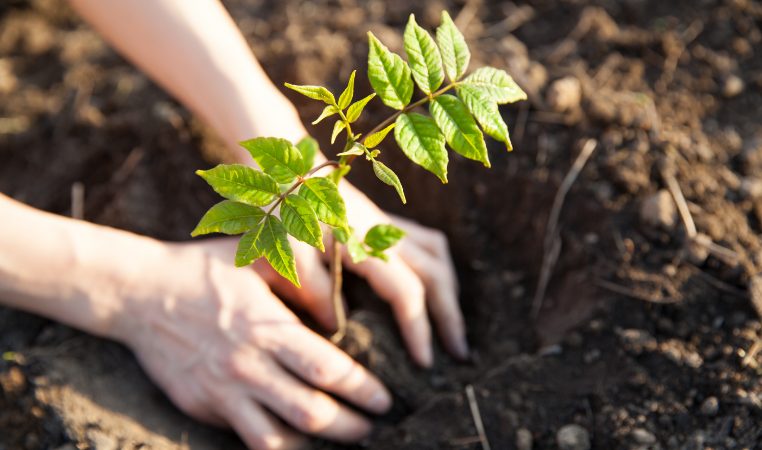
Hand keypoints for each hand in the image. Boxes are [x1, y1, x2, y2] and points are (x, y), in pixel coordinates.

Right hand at [112, 238, 391, 449]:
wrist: (138, 292)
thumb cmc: (205, 269)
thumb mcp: (257, 260)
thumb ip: (302, 281)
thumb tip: (337, 314)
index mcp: (266, 327)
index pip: (327, 369)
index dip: (362, 389)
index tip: (383, 399)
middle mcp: (247, 365)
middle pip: (311, 412)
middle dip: (350, 426)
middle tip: (372, 427)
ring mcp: (221, 392)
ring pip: (278, 438)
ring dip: (317, 445)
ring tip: (340, 440)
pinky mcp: (201, 407)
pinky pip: (245, 438)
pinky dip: (276, 444)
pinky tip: (295, 440)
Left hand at [253, 179, 467, 367]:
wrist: (285, 168)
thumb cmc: (282, 210)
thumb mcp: (289, 252)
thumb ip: (314, 289)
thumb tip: (338, 327)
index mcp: (366, 243)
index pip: (407, 292)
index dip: (419, 328)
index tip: (424, 363)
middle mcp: (386, 233)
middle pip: (436, 275)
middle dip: (450, 316)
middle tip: (459, 354)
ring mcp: (388, 224)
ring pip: (438, 256)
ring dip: (448, 291)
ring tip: (450, 324)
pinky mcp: (383, 220)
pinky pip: (427, 243)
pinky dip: (437, 269)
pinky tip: (430, 288)